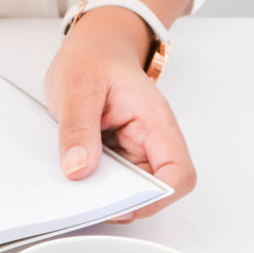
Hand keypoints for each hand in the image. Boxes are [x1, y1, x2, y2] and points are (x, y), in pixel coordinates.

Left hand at [44, 8, 195, 220]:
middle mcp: (151, 140)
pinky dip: (96, 186)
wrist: (93, 48)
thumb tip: (78, 169)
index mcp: (154, 121)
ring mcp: (135, 150)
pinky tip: (75, 178)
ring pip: (133, 190)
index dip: (156, 197)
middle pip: (156, 190)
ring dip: (107, 195)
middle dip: (125, 202)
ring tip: (76, 187)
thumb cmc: (92, 60)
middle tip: (87, 199)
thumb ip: (78, 129)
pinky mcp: (118, 156)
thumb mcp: (77, 88)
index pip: (178, 173)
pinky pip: (113, 182)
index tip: (122, 203)